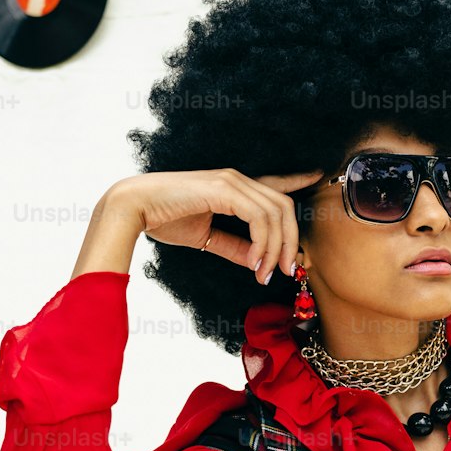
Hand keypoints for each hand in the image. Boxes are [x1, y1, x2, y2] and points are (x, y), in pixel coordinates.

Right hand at [108, 167, 324, 284]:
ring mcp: (232, 181)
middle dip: (290, 241)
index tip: (317, 177)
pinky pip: (259, 217)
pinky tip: (255, 262)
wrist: (134, 208)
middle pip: (283, 206)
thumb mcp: (206, 237)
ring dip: (276, 249)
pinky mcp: (224, 189)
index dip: (297, 180)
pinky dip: (262, 243)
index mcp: (233, 186)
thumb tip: (256, 262)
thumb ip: (233, 246)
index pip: (273, 183)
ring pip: (275, 213)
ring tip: (265, 274)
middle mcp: (237, 179)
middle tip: (286, 270)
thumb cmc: (164, 218)